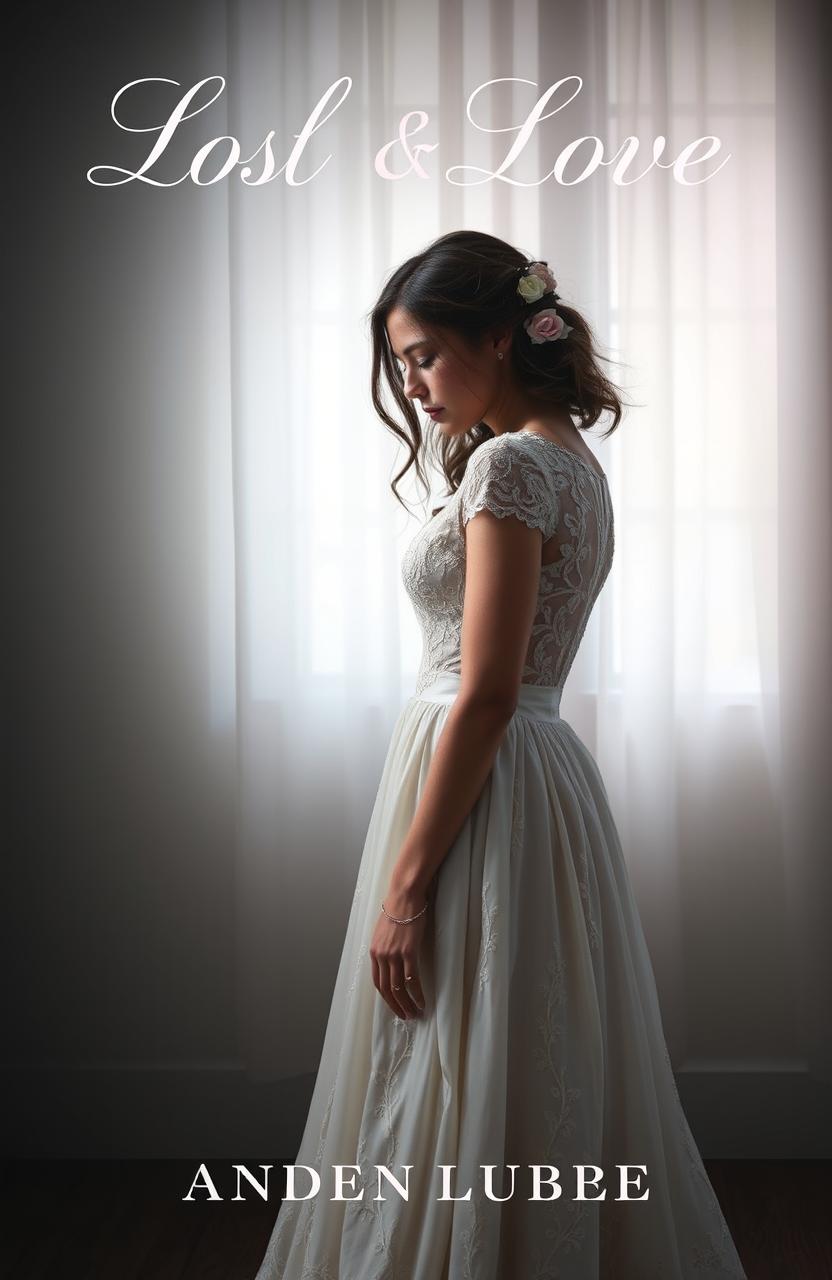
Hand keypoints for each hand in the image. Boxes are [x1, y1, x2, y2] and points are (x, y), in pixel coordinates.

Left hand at [370, 884, 428, 1019]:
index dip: (386, 997)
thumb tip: (392, 960)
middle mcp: (381, 955)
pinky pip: (412, 979)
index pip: (377, 981)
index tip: (395, 1006)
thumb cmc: (397, 909)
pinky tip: (422, 1001)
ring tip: (415, 1013)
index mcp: (374, 951)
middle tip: (406, 1016)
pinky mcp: (408, 951)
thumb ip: (386, 946)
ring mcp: (394, 954)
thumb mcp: (384, 930)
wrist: (404, 895)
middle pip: (386, 988)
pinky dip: (417, 993)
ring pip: (398, 987)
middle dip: (396, 1006)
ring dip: (407, 1003)